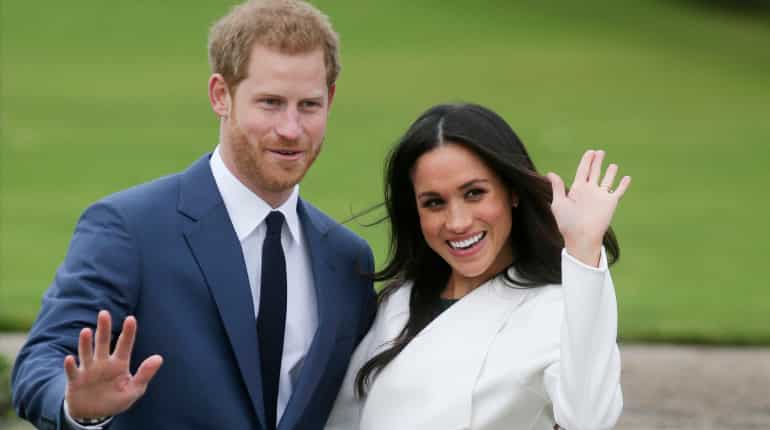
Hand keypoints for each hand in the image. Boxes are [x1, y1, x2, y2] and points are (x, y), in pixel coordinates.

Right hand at [64, 310, 162, 419]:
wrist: (94, 414)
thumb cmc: (116, 399)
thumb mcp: (134, 389)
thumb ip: (145, 374)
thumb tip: (159, 358)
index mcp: (119, 363)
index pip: (125, 345)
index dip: (128, 332)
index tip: (131, 318)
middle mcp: (103, 363)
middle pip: (103, 342)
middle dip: (103, 328)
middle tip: (104, 313)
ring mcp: (88, 370)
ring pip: (86, 353)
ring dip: (85, 343)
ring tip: (86, 331)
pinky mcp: (76, 380)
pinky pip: (72, 372)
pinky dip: (70, 366)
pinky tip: (69, 358)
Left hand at [547, 150, 630, 266]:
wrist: (581, 236)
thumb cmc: (567, 222)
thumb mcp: (559, 203)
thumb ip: (558, 188)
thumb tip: (551, 173)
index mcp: (577, 189)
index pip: (582, 171)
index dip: (586, 161)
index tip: (590, 152)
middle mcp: (590, 191)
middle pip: (594, 172)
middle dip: (597, 162)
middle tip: (599, 151)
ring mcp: (601, 196)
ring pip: (607, 180)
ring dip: (610, 172)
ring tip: (613, 165)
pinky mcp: (611, 202)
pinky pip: (619, 191)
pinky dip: (623, 184)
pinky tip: (627, 178)